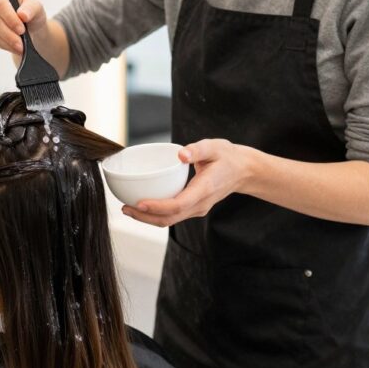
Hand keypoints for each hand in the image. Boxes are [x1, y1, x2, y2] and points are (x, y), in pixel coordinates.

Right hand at [0, 0, 48, 54]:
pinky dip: (4, 45)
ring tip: (20, 47)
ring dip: (7, 42)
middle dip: (9, 34)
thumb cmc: (31, 12)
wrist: (29, 25)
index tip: (21, 29)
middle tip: (21, 43)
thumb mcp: (36, 7)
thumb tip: (22, 14)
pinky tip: (14, 47)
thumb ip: (31, 8)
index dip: (9, 17)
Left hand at [122, 139, 253, 227]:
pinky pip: (172, 215)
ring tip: (127, 208)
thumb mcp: (215, 147)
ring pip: (170, 220)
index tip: (139, 203)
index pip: (178, 204)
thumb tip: (181, 154)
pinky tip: (142, 205)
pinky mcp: (193, 208)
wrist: (243, 171)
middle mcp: (200, 204)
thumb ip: (198, 149)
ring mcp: (197, 208)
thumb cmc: (227, 157)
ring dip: (148, 218)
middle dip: (145, 217)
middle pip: (170, 218)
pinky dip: (155, 213)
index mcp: (205, 189)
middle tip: (124, 208)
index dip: (157, 206)